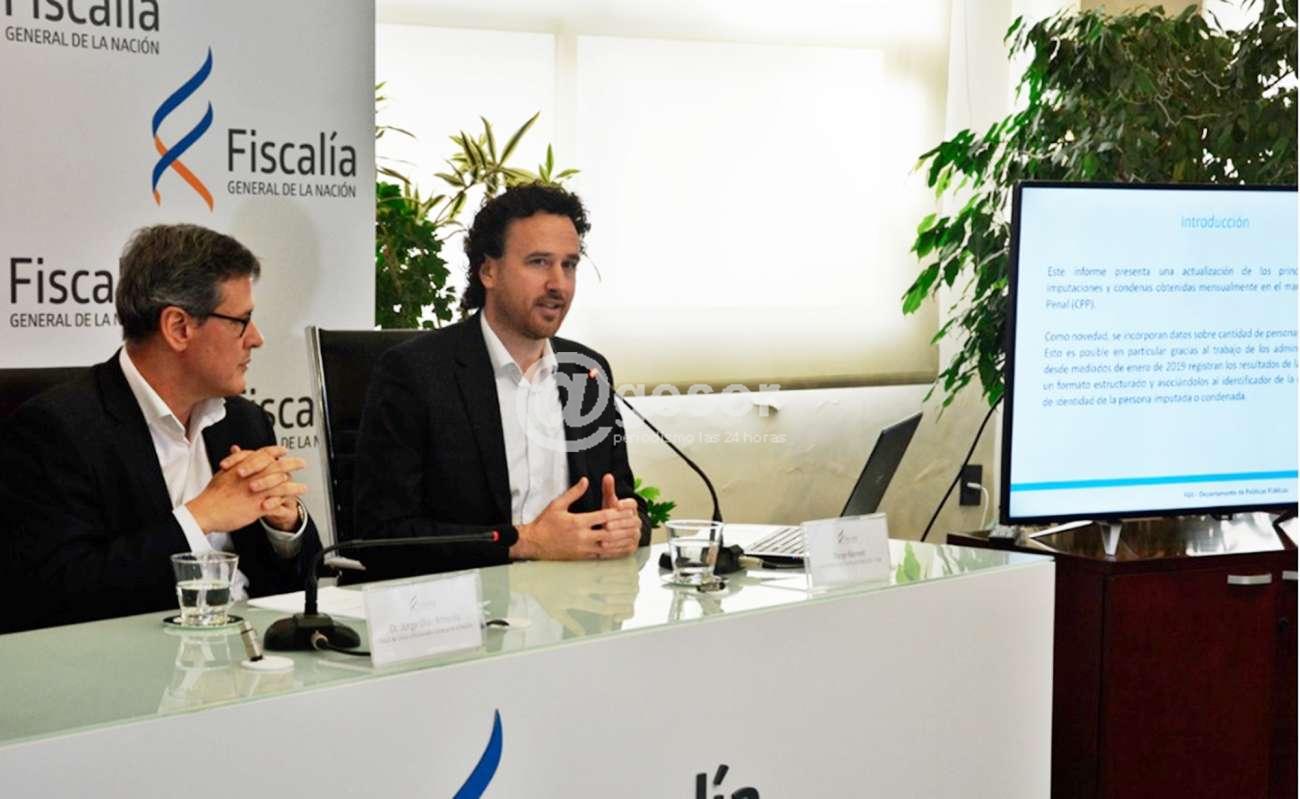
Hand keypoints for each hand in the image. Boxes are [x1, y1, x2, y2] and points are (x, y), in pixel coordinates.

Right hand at [186, 446, 306, 533]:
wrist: (205, 511)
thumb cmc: (212, 495)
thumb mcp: (223, 474)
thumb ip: (234, 463)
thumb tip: (237, 451)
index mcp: (244, 467)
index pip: (264, 453)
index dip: (276, 451)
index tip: (283, 450)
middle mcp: (252, 476)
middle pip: (278, 466)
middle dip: (292, 464)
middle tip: (301, 463)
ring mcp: (257, 491)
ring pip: (281, 484)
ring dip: (295, 485)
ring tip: (303, 487)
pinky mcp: (258, 505)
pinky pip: (278, 500)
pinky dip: (289, 499)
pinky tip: (294, 500)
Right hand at [511, 477, 639, 560]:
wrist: (534, 543)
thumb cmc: (545, 523)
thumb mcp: (557, 504)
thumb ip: (574, 492)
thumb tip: (585, 481)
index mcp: (577, 521)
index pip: (603, 516)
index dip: (617, 513)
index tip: (626, 509)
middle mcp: (582, 536)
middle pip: (609, 532)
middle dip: (624, 527)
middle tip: (635, 523)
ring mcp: (583, 548)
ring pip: (608, 546)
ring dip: (622, 541)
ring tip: (633, 536)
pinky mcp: (582, 557)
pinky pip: (602, 555)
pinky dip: (614, 552)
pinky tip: (622, 548)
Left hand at [598, 473, 641, 554]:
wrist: (616, 530)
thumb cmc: (611, 514)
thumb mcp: (609, 502)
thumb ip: (608, 489)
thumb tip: (608, 476)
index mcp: (632, 509)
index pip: (632, 505)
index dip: (625, 504)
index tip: (616, 505)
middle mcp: (636, 521)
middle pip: (630, 521)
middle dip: (618, 523)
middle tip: (606, 525)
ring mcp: (636, 534)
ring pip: (628, 535)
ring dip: (616, 538)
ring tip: (604, 539)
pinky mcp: (632, 546)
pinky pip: (626, 547)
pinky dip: (615, 548)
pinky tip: (605, 549)